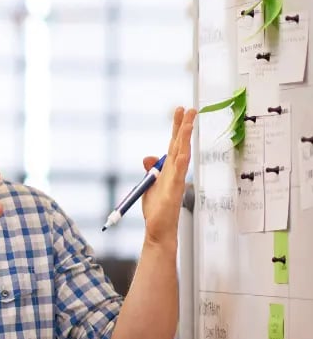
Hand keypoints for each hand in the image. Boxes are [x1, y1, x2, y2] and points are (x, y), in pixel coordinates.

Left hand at [140, 106, 196, 245]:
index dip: (176, 127)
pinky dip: (181, 163)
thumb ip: (150, 170)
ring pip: (182, 155)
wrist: (159, 230)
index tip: (180, 110)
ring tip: (189, 123)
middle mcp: (174, 172)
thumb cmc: (157, 210)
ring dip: (185, 139)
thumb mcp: (149, 185)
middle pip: (180, 145)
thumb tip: (147, 157)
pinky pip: (179, 175)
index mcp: (168, 169)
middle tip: (190, 108)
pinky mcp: (174, 191)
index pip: (173, 143)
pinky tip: (184, 152)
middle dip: (184, 126)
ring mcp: (176, 181)